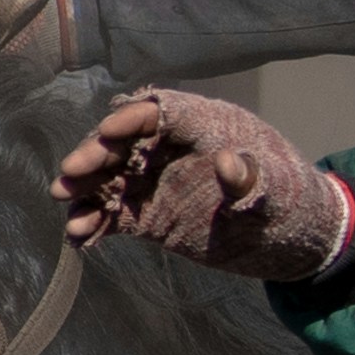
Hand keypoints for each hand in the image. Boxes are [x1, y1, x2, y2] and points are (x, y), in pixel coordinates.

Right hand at [51, 86, 354, 284]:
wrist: (290, 241)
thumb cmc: (289, 204)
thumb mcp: (274, 191)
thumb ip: (251, 177)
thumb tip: (227, 161)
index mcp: (205, 128)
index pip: (163, 113)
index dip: (133, 119)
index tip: (108, 131)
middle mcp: (172, 151)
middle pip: (126, 143)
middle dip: (96, 155)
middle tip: (70, 172)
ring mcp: (157, 183)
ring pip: (112, 177)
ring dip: (85, 187)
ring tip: (64, 200)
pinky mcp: (148, 215)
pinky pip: (114, 214)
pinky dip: (94, 222)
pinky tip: (78, 236)